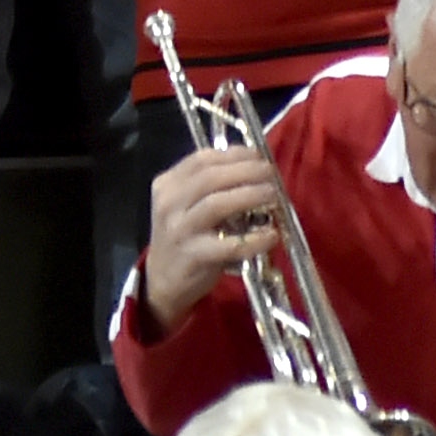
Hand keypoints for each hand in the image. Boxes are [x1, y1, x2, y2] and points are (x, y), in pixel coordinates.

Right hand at [142, 141, 287, 331]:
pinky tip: (271, 235)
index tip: (258, 156)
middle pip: (210, 177)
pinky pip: (229, 244)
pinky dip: (254, 239)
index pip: (202, 159)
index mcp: (168, 184)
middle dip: (246, 171)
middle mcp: (170, 203)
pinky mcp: (194, 256)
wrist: (162, 281)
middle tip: (271, 174)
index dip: (234, 155)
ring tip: (273, 195)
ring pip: (217, 204)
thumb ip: (210, 186)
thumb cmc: (183, 237)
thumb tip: (254, 167)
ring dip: (250, 195)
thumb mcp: (185, 205)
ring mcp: (180, 229)